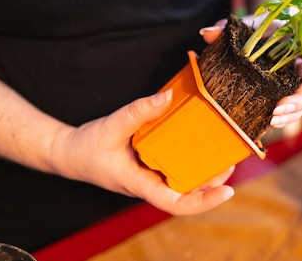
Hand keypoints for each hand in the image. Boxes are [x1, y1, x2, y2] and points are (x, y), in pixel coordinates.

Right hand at [49, 90, 234, 215]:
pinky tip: (201, 142)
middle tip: (232, 161)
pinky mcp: (151, 165)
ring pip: (184, 180)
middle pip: (188, 192)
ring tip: (225, 152)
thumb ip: (139, 112)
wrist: (69, 153)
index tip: (226, 192)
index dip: (203, 202)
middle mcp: (150, 183)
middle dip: (213, 182)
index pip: (175, 203)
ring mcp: (151, 176)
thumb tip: (168, 97)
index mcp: (139, 184)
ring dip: (206, 170)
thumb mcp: (112, 126)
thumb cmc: (87, 147)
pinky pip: (176, 166)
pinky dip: (191, 157)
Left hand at [200, 16, 301, 127]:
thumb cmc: (255, 29)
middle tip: (278, 109)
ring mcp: (294, 84)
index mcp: (298, 44)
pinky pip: (289, 112)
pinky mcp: (284, 97)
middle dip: (298, 100)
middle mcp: (301, 67)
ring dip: (289, 115)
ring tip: (271, 120)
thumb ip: (226, 27)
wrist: (254, 42)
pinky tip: (266, 124)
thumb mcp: (244, 26)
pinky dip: (281, 119)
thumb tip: (206, 33)